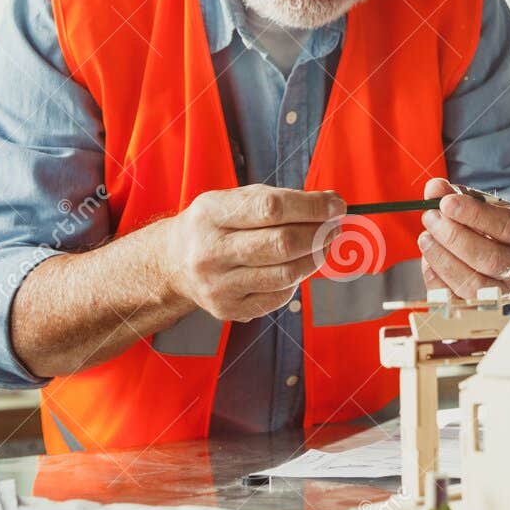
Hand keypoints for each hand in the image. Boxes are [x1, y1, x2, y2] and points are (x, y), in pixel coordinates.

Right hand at [162, 185, 343, 321]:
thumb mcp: (234, 200)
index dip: (311, 207)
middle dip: (319, 234)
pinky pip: (279, 296)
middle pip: (282, 244)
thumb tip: (330, 204)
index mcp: (211, 214)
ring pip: (286, 274)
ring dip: (315, 257)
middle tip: (334, 227)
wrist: (173, 263)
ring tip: (323, 245)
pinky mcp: (228, 310)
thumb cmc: (215, 226)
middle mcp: (210, 251)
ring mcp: (218, 285)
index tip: (336, 205)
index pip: (271, 208)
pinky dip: (296, 280)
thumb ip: (279, 200)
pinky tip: (296, 266)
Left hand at [417, 178, 509, 299]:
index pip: (506, 226)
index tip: (446, 203)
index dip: (475, 215)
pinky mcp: (481, 307)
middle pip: (490, 259)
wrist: (502, 251)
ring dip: (443, 260)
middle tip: (430, 218)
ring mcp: (503, 291)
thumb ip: (456, 195)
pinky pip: (457, 301)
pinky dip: (437, 281)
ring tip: (425, 238)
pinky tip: (428, 261)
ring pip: (474, 285)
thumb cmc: (490, 225)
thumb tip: (434, 189)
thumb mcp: (480, 204)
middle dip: (454, 238)